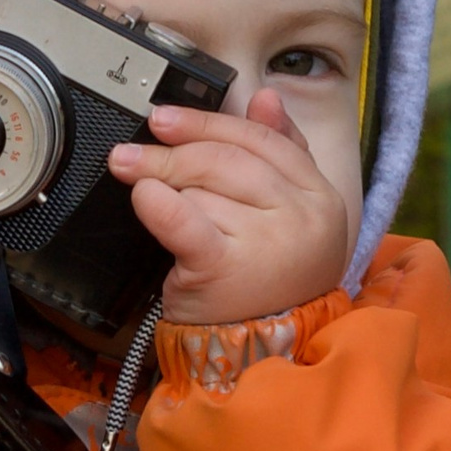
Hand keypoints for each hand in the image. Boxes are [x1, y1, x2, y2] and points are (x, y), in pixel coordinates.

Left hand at [108, 92, 350, 324]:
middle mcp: (303, 218)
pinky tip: (143, 196)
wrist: (255, 354)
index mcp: (321, 196)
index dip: (208, 123)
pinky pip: (184, 220)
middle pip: (227, 160)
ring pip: (202, 188)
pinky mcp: (225, 268)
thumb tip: (266, 96)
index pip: (260, 141)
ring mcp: (268, 243)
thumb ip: (280, 153)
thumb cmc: (264, 282)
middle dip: (172, 151)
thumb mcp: (287, 215)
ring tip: (144, 192)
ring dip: (165, 188)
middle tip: (130, 152)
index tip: (167, 120)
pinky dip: (157, 204)